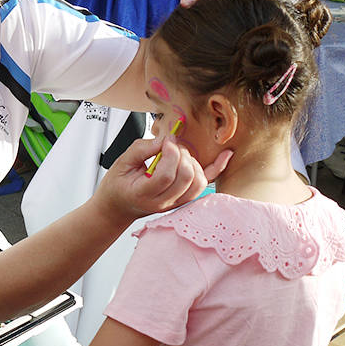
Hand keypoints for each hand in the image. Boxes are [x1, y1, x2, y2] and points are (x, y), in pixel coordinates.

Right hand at [95, 134, 231, 222]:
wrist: (118, 206)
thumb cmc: (118, 184)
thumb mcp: (121, 163)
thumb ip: (143, 149)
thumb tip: (166, 139)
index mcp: (144, 194)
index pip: (166, 176)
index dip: (169, 154)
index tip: (164, 141)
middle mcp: (163, 202)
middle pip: (185, 177)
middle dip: (181, 154)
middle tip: (170, 146)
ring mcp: (176, 203)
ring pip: (198, 181)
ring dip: (192, 161)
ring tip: (178, 155)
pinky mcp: (184, 199)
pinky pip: (205, 184)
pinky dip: (217, 169)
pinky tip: (226, 154)